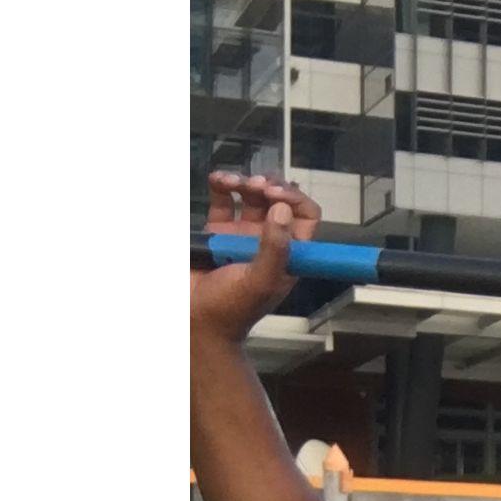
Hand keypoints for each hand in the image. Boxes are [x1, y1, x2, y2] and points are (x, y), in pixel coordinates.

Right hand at [194, 171, 320, 342]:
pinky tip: (217, 179)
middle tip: (255, 185)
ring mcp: (242, 234)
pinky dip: (221, 185)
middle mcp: (268, 240)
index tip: (274, 196)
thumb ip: (275, 248)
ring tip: (230, 181)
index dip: (295, 199)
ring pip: (251, 196)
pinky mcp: (217, 232)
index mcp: (288, 253)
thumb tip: (282, 209)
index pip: (305, 216)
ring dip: (243, 181)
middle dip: (268, 185)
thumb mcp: (260, 281)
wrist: (195, 320)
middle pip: (278, 201)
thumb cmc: (231, 308)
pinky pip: (223, 201)